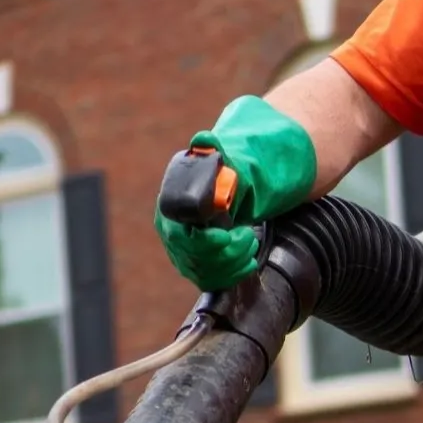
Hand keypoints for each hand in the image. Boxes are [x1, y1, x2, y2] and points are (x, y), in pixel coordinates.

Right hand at [155, 96, 316, 290]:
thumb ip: (215, 154)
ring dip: (234, 261)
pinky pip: (213, 282)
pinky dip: (235, 273)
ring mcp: (184, 254)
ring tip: (250, 241)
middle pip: (193, 258)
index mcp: (172, 209)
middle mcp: (173, 234)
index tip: (226, 236)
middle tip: (248, 236)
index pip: (179, 235)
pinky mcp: (199, 268)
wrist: (237, 191)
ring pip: (204, 273)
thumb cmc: (231, 176)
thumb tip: (204, 139)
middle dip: (226, 251)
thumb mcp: (226, 163)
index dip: (202, 241)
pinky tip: (248, 258)